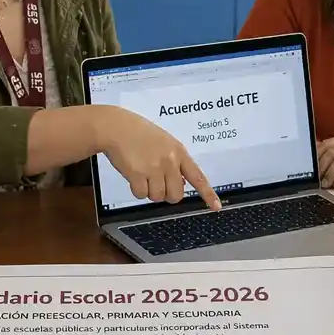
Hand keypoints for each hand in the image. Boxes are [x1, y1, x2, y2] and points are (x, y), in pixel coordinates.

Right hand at [97, 109, 220, 210]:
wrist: (117, 127)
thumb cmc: (139, 133)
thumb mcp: (165, 142)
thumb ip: (174, 161)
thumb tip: (179, 184)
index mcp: (179, 152)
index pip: (198, 177)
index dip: (207, 193)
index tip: (216, 207)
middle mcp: (170, 161)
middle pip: (176, 195)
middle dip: (166, 194)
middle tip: (156, 182)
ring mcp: (154, 168)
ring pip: (158, 196)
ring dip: (149, 190)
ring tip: (142, 173)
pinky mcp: (138, 174)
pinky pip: (141, 195)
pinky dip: (136, 189)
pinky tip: (133, 174)